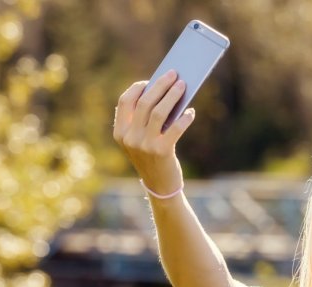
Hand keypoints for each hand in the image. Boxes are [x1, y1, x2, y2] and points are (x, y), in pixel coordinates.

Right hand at [113, 70, 195, 195]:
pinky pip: (175, 128)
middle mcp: (130, 138)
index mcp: (120, 133)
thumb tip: (162, 90)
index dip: (137, 88)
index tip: (150, 80)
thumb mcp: (140, 140)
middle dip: (160, 85)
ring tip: (183, 86)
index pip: (125, 101)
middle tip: (173, 74)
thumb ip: (143, 120)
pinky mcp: (161, 151)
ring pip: (159, 111)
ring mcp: (145, 145)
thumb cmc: (152, 158)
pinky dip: (185, 118)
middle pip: (144, 102)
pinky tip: (190, 112)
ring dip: (173, 95)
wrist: (160, 187)